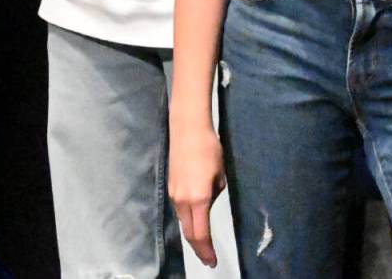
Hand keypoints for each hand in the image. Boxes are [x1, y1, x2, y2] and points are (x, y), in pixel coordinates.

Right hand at [168, 123, 225, 268]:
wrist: (187, 130)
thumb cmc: (209, 148)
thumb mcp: (221, 173)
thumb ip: (216, 192)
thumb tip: (210, 199)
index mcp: (198, 198)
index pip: (201, 234)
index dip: (206, 251)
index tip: (212, 261)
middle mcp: (182, 201)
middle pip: (189, 233)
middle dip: (199, 248)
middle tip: (208, 257)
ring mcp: (174, 195)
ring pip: (184, 221)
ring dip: (194, 231)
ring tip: (205, 238)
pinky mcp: (170, 188)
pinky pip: (180, 209)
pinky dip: (189, 217)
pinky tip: (196, 214)